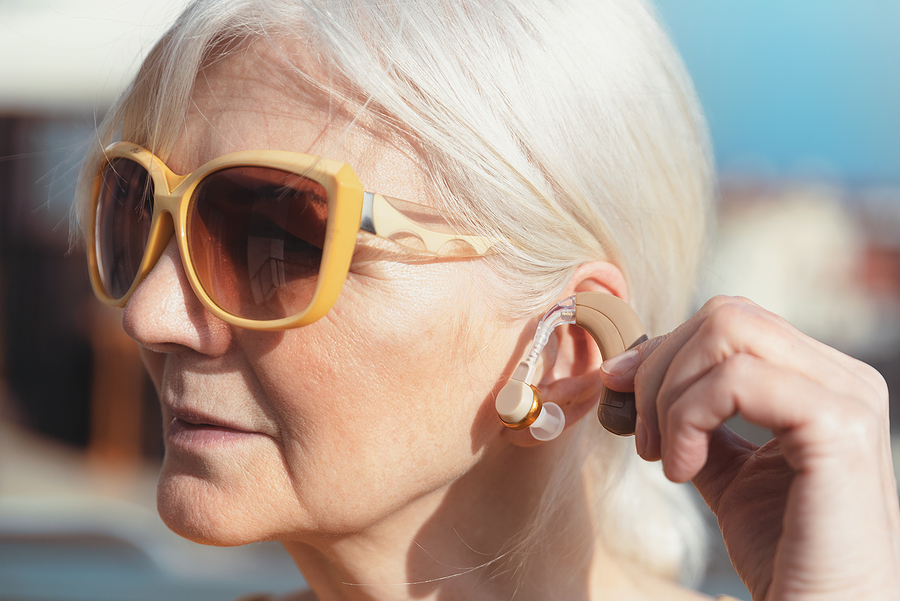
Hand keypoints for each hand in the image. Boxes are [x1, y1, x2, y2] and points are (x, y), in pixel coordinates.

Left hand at [598, 296, 899, 600]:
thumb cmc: (781, 552)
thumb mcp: (726, 468)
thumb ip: (696, 417)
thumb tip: (634, 372)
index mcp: (821, 379)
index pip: (730, 321)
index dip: (664, 350)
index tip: (620, 391)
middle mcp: (844, 377)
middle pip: (724, 315)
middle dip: (661, 370)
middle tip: (644, 439)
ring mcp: (848, 396)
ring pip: (727, 331)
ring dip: (670, 394)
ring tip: (666, 458)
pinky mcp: (838, 426)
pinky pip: (736, 380)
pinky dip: (688, 418)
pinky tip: (682, 469)